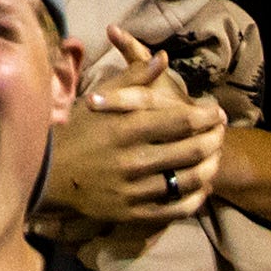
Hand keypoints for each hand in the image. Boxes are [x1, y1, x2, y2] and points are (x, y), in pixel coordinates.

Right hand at [53, 78, 224, 225]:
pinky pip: (175, 208)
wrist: (49, 174)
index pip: (181, 121)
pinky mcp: (133, 213)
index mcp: (126, 128)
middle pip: (191, 150)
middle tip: (222, 132)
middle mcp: (133, 160)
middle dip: (214, 139)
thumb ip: (134, 78)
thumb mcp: (100, 99)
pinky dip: (195, 196)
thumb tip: (163, 57)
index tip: (216, 111)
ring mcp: (134, 190)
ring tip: (216, 156)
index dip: (206, 115)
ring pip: (188, 180)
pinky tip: (201, 186)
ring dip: (210, 167)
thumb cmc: (77, 131)